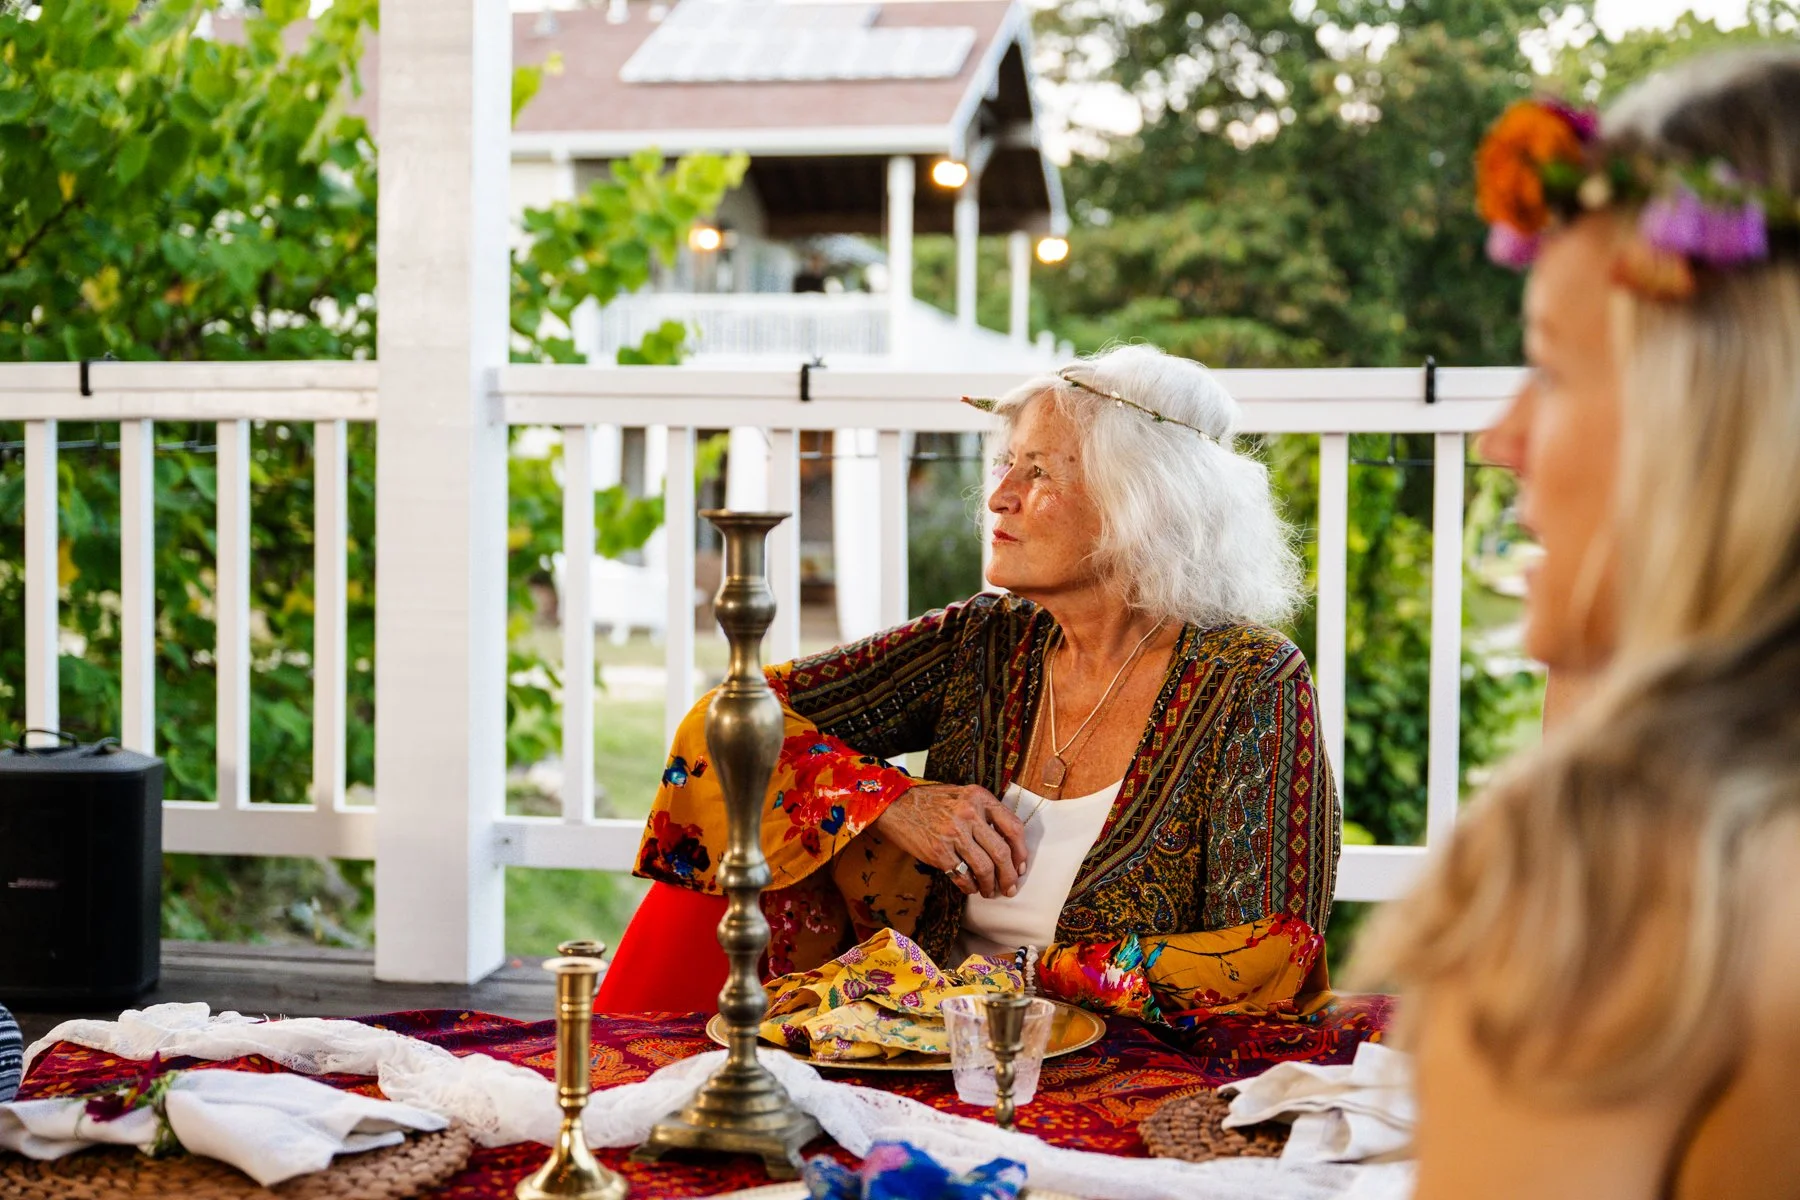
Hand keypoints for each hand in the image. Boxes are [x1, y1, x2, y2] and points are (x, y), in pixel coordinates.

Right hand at [874, 783, 1027, 898]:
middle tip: (1010, 887)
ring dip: (991, 885)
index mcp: (980, 797)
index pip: (1013, 827)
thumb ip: (985, 813)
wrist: (895, 805)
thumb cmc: (931, 802)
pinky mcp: (939, 852)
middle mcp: (969, 814)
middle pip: (1001, 852)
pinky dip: (970, 886)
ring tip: (991, 891)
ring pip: (984, 867)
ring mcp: (953, 834)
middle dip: (1009, 875)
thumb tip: (1008, 845)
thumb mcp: (963, 796)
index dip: (1021, 851)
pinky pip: (963, 876)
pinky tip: (971, 888)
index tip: (1021, 866)